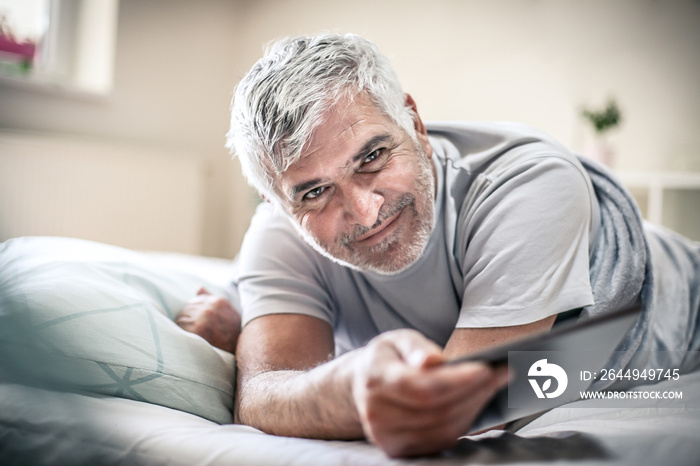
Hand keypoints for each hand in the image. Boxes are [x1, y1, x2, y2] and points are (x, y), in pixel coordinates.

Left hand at [175, 287, 241, 353]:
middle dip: (187, 318)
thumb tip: (199, 288)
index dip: (192, 312)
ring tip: (190, 334)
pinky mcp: (196, 330)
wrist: (238, 349)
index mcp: (217, 301)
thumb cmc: (233, 331)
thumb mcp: (227, 310)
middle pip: (186, 309)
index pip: (194, 301)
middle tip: (191, 329)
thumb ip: (212, 298)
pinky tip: (187, 337)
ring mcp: (202, 319)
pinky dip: (180, 332)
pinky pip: (179, 327)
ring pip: (181, 318)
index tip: (195, 320)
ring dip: (183, 326)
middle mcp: (210, 308)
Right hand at [351, 329, 508, 457]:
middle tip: (502, 372)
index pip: (422, 387)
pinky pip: (442, 440)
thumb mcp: (397, 340)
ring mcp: (388, 437)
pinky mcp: (401, 450)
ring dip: (476, 406)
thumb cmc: (387, 359)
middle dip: (476, 391)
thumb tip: (432, 361)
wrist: (362, 386)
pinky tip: (477, 401)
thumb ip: (415, 347)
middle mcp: (378, 414)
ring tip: (495, 384)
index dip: (457, 381)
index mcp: (375, 380)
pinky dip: (466, 422)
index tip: (487, 368)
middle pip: (438, 410)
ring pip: (445, 429)